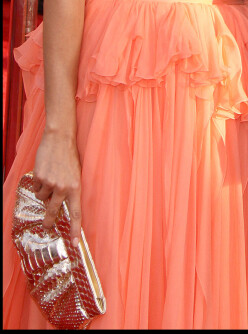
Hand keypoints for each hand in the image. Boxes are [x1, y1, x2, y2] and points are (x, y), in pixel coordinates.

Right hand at [33, 131, 81, 245]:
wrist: (60, 138)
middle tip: (47, 226)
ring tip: (51, 176)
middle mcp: (63, 188)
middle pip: (54, 211)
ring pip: (43, 197)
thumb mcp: (75, 174)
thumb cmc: (70, 156)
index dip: (75, 230)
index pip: (76, 214)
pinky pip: (36, 188)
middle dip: (49, 221)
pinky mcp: (39, 178)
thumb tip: (60, 206)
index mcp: (75, 188)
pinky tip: (45, 171)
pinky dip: (39, 183)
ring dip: (44, 191)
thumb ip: (69, 190)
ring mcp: (50, 183)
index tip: (74, 244)